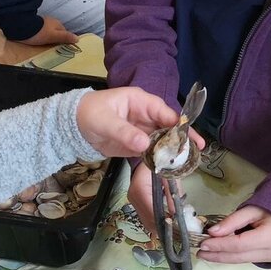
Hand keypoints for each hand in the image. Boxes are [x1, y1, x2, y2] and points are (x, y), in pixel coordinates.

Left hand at [18, 16, 78, 46]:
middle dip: (54, 38)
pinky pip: (40, 31)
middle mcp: (51, 21)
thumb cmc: (39, 32)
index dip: (63, 40)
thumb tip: (77, 39)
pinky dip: (39, 35)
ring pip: (48, 31)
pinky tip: (36, 40)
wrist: (21, 27)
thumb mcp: (54, 36)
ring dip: (46, 37)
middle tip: (51, 47)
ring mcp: (42, 22)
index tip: (61, 47)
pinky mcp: (34, 25)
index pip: (64, 33)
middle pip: (56, 32)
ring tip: (42, 44)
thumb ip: (65, 37)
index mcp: (57, 24)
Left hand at [77, 87, 200, 158]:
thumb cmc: (89, 114)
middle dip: (182, 138)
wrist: (73, 126)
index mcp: (140, 102)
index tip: (190, 137)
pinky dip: (161, 159)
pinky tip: (170, 167)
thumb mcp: (105, 122)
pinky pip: (152, 151)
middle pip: (169, 126)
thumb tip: (145, 144)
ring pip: (163, 140)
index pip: (164, 112)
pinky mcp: (136, 144)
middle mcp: (145, 115)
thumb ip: (125, 132)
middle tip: (198, 151)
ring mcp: (142, 130)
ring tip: (187, 162)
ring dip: (173, 150)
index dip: (179, 124)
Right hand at [126, 160, 171, 234]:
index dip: (165, 221)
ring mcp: (133, 202)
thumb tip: (178, 212)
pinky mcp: (136, 204)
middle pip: (148, 221)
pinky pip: (146, 219)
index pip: (152, 213)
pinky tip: (166, 222)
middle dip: (164, 228)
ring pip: (147, 223)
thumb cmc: (158, 163)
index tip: (178, 226)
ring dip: (160, 227)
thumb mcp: (169, 175)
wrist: (145, 157)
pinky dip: (156, 222)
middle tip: (179, 230)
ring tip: (174, 228)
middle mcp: (134, 198)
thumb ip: (173, 193)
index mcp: (140, 190)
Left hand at [197, 205, 270, 264]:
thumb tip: (212, 233)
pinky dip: (230, 256)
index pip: (238, 244)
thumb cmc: (269, 209)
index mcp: (269, 236)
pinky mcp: (268, 261)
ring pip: (240, 261)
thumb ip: (231, 222)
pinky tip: (219, 253)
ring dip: (221, 257)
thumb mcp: (250, 210)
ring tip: (205, 253)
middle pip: (238, 256)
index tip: (203, 244)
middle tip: (199, 252)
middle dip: (217, 254)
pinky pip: (245, 259)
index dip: (219, 245)